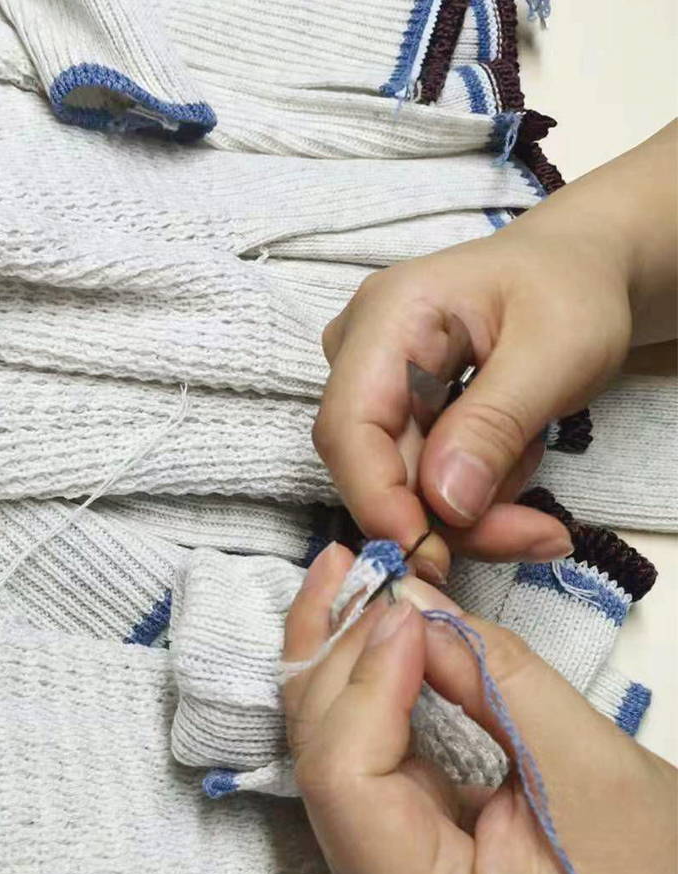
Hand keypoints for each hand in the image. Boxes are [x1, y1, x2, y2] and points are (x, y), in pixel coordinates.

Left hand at [283, 543, 677, 873]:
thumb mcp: (585, 765)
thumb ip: (491, 677)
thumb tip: (411, 601)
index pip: (346, 780)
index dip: (365, 680)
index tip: (403, 606)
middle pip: (322, 759)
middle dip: (335, 653)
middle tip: (354, 564)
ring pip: (324, 752)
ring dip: (332, 660)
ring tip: (342, 577)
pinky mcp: (383, 856)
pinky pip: (350, 759)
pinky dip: (354, 689)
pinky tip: (355, 630)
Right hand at [313, 122, 676, 582]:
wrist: (573, 272)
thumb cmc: (570, 290)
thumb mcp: (558, 350)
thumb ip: (495, 424)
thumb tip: (444, 505)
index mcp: (388, 315)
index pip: (347, 425)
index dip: (377, 497)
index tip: (429, 553)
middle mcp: (359, 354)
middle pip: (373, 466)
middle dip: (448, 517)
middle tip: (537, 537)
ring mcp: (371, 389)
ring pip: (399, 486)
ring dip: (473, 512)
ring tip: (542, 489)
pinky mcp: (392, 419)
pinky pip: (418, 483)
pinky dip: (473, 500)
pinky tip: (516, 466)